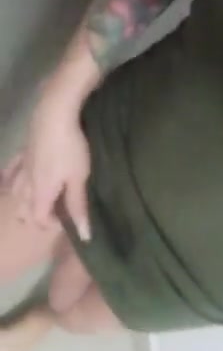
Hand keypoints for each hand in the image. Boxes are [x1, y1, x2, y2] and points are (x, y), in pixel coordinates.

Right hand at [3, 87, 91, 240]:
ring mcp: (22, 166)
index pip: (38, 219)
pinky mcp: (23, 150)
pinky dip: (10, 178)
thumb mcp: (79, 178)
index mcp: (41, 193)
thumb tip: (84, 236)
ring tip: (34, 202)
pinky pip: (12, 168)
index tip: (65, 222)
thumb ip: (78, 206)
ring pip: (14, 191)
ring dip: (21, 202)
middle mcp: (26, 183)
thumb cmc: (70, 148)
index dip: (50, 225)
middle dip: (33, 217)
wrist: (54, 114)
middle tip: (51, 215)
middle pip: (22, 209)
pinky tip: (10, 179)